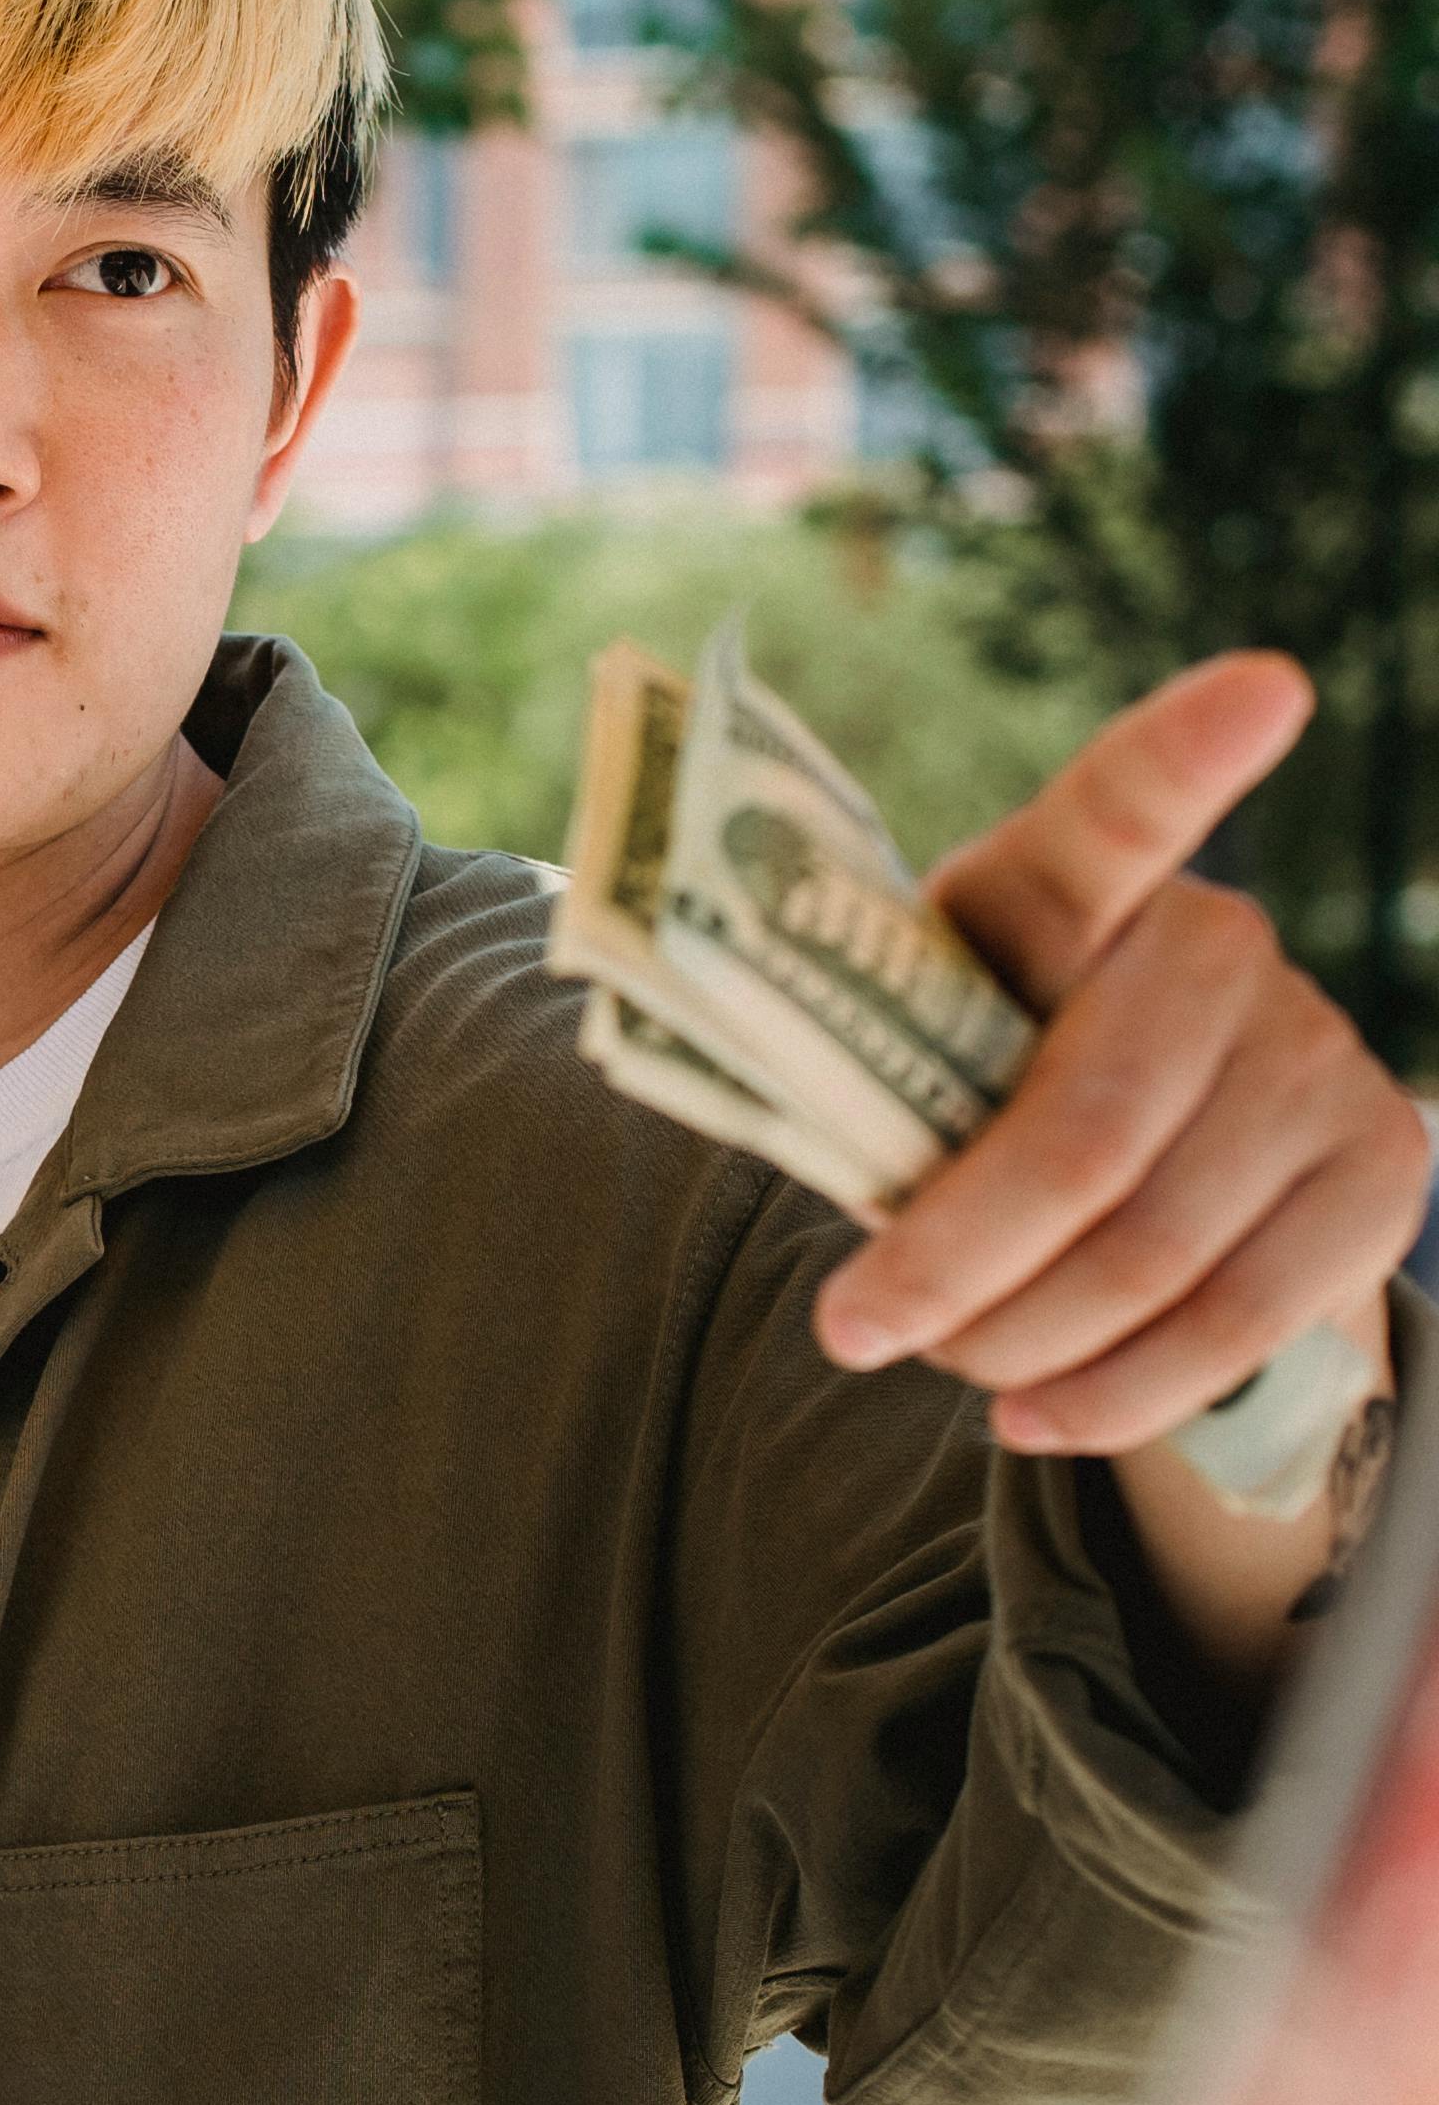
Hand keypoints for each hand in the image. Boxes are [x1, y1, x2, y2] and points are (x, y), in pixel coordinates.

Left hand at [811, 657, 1421, 1698]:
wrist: (1136, 1182)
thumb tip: (730, 1103)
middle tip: (860, 1331)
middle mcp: (1221, 946)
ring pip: (1155, 1254)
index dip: (1188, 750)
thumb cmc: (970, 1097)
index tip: (1263, 687)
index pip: (1120, 813)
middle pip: (1089, 1136)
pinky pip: (1240, 1322)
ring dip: (1023, 1345)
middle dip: (955, 1263)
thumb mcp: (897, 1061)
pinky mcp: (1383, 1164)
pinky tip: (1043, 1416)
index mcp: (1066, 892)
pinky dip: (1118, 1397)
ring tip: (952, 1370)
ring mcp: (1319, 1052)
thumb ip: (851, 1077)